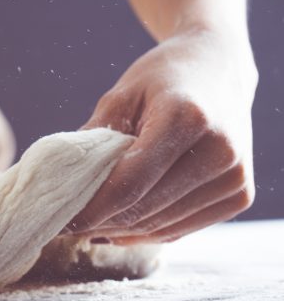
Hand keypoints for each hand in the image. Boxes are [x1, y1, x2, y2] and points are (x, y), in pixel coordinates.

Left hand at [68, 29, 257, 244]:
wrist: (219, 67)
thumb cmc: (162, 79)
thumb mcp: (121, 96)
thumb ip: (92, 140)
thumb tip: (60, 186)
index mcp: (188, 119)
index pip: (128, 185)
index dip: (90, 211)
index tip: (59, 222)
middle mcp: (220, 151)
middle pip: (144, 210)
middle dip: (99, 223)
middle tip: (66, 227)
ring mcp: (235, 177)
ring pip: (159, 226)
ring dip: (119, 232)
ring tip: (88, 227)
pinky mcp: (240, 195)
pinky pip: (180, 229)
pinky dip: (145, 233)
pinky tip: (118, 228)